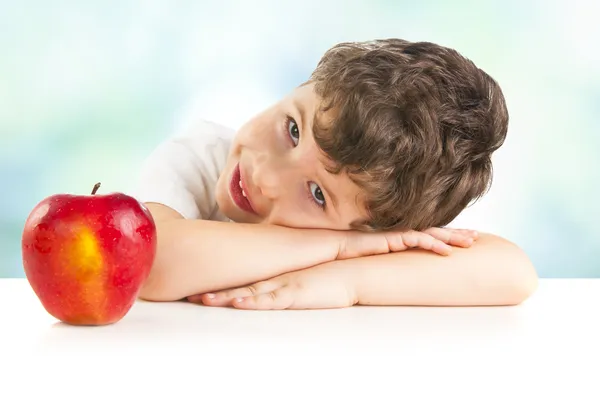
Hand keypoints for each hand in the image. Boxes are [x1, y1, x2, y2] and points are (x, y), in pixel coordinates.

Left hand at [187, 262, 357, 309]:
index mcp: (273, 276)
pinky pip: (271, 299)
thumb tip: (271, 288)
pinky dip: (253, 301)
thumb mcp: (302, 280)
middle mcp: (274, 278)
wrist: (352, 271)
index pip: (241, 279)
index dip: (219, 282)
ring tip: (202, 299)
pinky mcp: (295, 293)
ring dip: (226, 297)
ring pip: (249, 292)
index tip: (197, 285)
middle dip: (214, 290)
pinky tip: (239, 302)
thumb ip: (286, 284)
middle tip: (189, 293)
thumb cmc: (329, 276)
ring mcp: (283, 285)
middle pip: (238, 285)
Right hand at [338, 226, 477, 259]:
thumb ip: (390, 258)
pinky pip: (418, 239)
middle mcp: (402, 232)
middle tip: (476, 237)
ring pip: (431, 233)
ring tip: (470, 242)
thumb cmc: (352, 253)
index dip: (445, 234)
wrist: (335, 247)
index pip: (427, 233)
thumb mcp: (377, 257)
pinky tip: (447, 251)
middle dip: (456, 233)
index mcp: (400, 236)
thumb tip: (400, 272)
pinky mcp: (393, 238)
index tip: (461, 238)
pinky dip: (434, 244)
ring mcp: (398, 233)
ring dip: (452, 238)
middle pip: (435, 230)